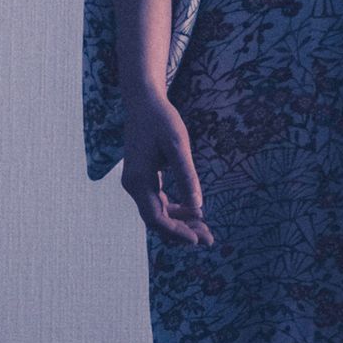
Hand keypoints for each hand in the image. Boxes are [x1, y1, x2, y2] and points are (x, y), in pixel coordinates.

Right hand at [120, 95, 214, 246]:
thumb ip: (187, 176)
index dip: (177, 232)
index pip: (156, 218)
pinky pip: (158, 202)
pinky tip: (193, 212)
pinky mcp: (143, 178)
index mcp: (139, 180)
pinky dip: (175, 210)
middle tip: (209, 239)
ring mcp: (136, 183)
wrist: (143, 102)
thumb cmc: (162, 120)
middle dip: (182, 231)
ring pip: (158, 213)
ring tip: (205, 229)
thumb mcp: (178, 146)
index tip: (198, 239)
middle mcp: (133, 186)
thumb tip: (198, 207)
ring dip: (180, 222)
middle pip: (157, 220)